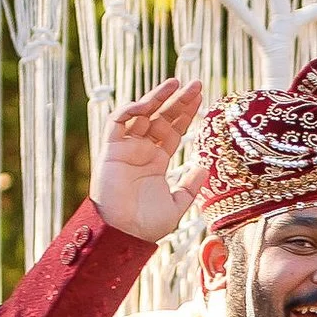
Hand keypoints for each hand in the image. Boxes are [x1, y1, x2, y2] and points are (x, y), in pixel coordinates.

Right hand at [89, 77, 204, 242]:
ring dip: (157, 97)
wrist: (123, 234)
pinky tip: (149, 103)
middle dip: (178, 99)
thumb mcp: (177, 204)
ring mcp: (126, 148)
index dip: (186, 113)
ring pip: (142, 114)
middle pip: (162, 117)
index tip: (202, 96)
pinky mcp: (110, 149)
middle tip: (196, 83)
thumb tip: (206, 167)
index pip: (174, 130)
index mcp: (157, 161)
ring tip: (176, 83)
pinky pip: (118, 122)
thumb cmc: (147, 225)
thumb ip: (190, 186)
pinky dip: (131, 109)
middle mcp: (142, 150)